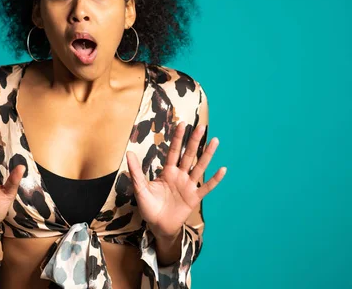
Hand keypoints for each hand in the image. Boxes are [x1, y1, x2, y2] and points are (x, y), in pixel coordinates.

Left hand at [126, 122, 225, 237]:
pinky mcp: (194, 198)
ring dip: (207, 155)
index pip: (173, 151)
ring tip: (215, 141)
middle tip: (201, 126)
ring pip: (199, 167)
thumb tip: (129, 153)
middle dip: (194, 141)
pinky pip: (206, 187)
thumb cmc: (149, 207)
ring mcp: (188, 186)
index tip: (182, 124)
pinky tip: (222, 169)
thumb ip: (136, 171)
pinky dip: (214, 179)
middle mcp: (180, 176)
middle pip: (188, 155)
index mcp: (167, 172)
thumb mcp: (140, 188)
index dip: (177, 139)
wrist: (157, 226)